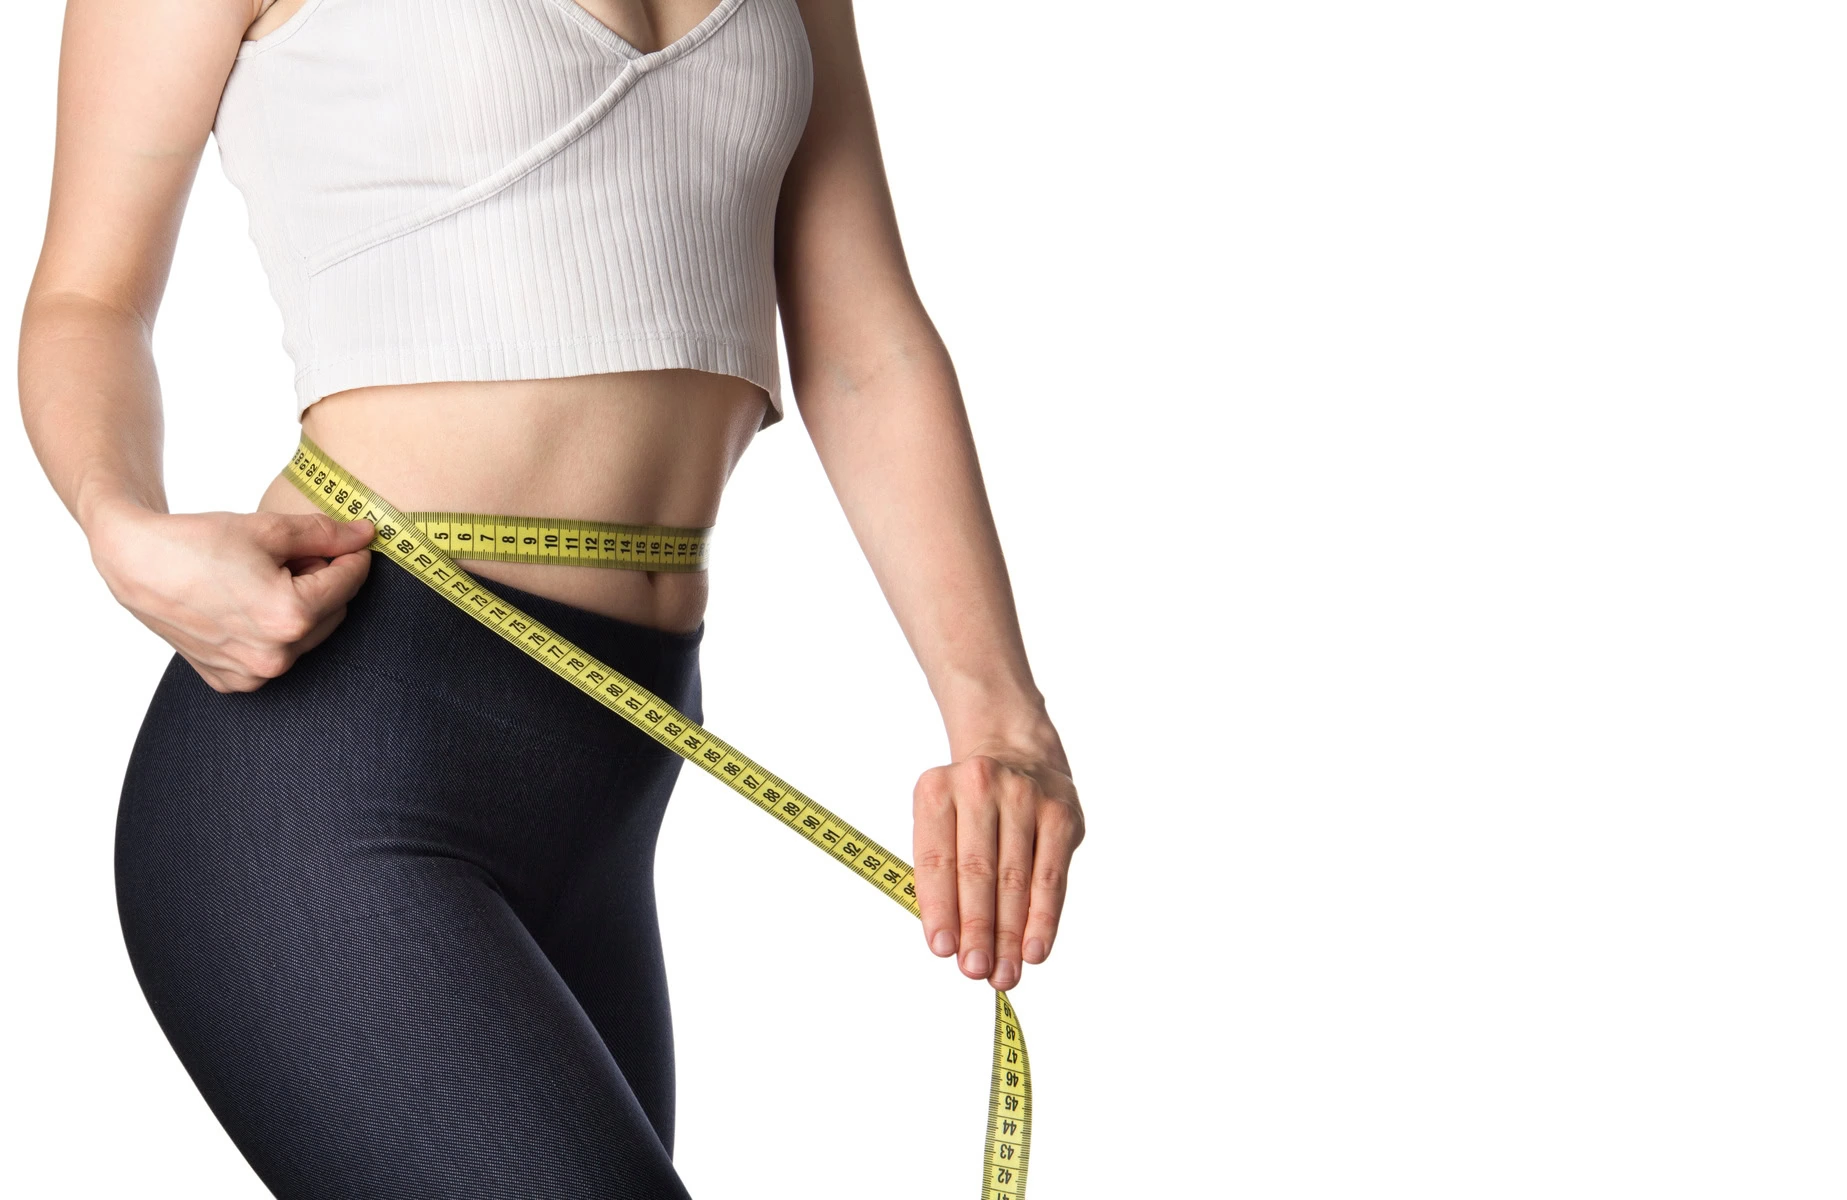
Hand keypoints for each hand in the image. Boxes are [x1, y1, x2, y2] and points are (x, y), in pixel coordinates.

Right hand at [87, 500, 374, 692]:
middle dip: (324, 582)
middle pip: (332, 612)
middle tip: (295, 556)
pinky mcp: (231, 682)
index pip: (348, 582)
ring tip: (266, 579)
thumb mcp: (269, 528)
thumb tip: (366, 535)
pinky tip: (246, 605)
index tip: (351, 540)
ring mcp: (251, 674)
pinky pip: (275, 656)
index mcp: (289, 617)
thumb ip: (326, 534)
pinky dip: (273, 632)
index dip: (353, 556)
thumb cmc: (199, 542)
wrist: (136, 564)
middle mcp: (274, 656)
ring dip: (302, 608)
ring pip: (308, 637)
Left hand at [912, 743, 1083, 990]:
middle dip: (976, 929)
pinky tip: (1034, 950)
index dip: (939, 908)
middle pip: (977, 872)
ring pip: (1016, 879)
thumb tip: (953, 944)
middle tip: (974, 970)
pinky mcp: (1061, 815)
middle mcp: (980, 786)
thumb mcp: (941, 823)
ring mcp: (1025, 796)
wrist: (1017, 756)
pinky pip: (1051, 877)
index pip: (935, 859)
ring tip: (1003, 973)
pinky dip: (1043, 919)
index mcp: (936, 790)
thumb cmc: (971, 810)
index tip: (942, 950)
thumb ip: (941, 875)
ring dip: (1009, 934)